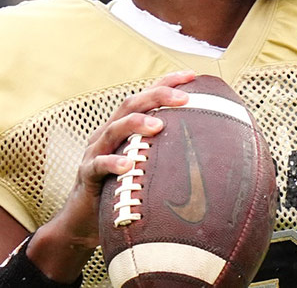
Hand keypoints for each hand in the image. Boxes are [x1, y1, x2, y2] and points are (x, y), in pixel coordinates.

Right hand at [26, 69, 195, 280]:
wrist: (83, 220)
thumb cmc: (122, 190)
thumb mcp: (145, 166)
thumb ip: (166, 153)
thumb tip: (212, 151)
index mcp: (124, 127)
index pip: (146, 96)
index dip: (167, 82)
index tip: (192, 76)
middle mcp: (109, 133)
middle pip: (130, 105)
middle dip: (157, 96)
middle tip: (183, 98)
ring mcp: (95, 152)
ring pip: (113, 129)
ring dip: (136, 124)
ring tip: (158, 126)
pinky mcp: (87, 175)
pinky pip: (97, 165)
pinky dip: (111, 163)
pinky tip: (127, 165)